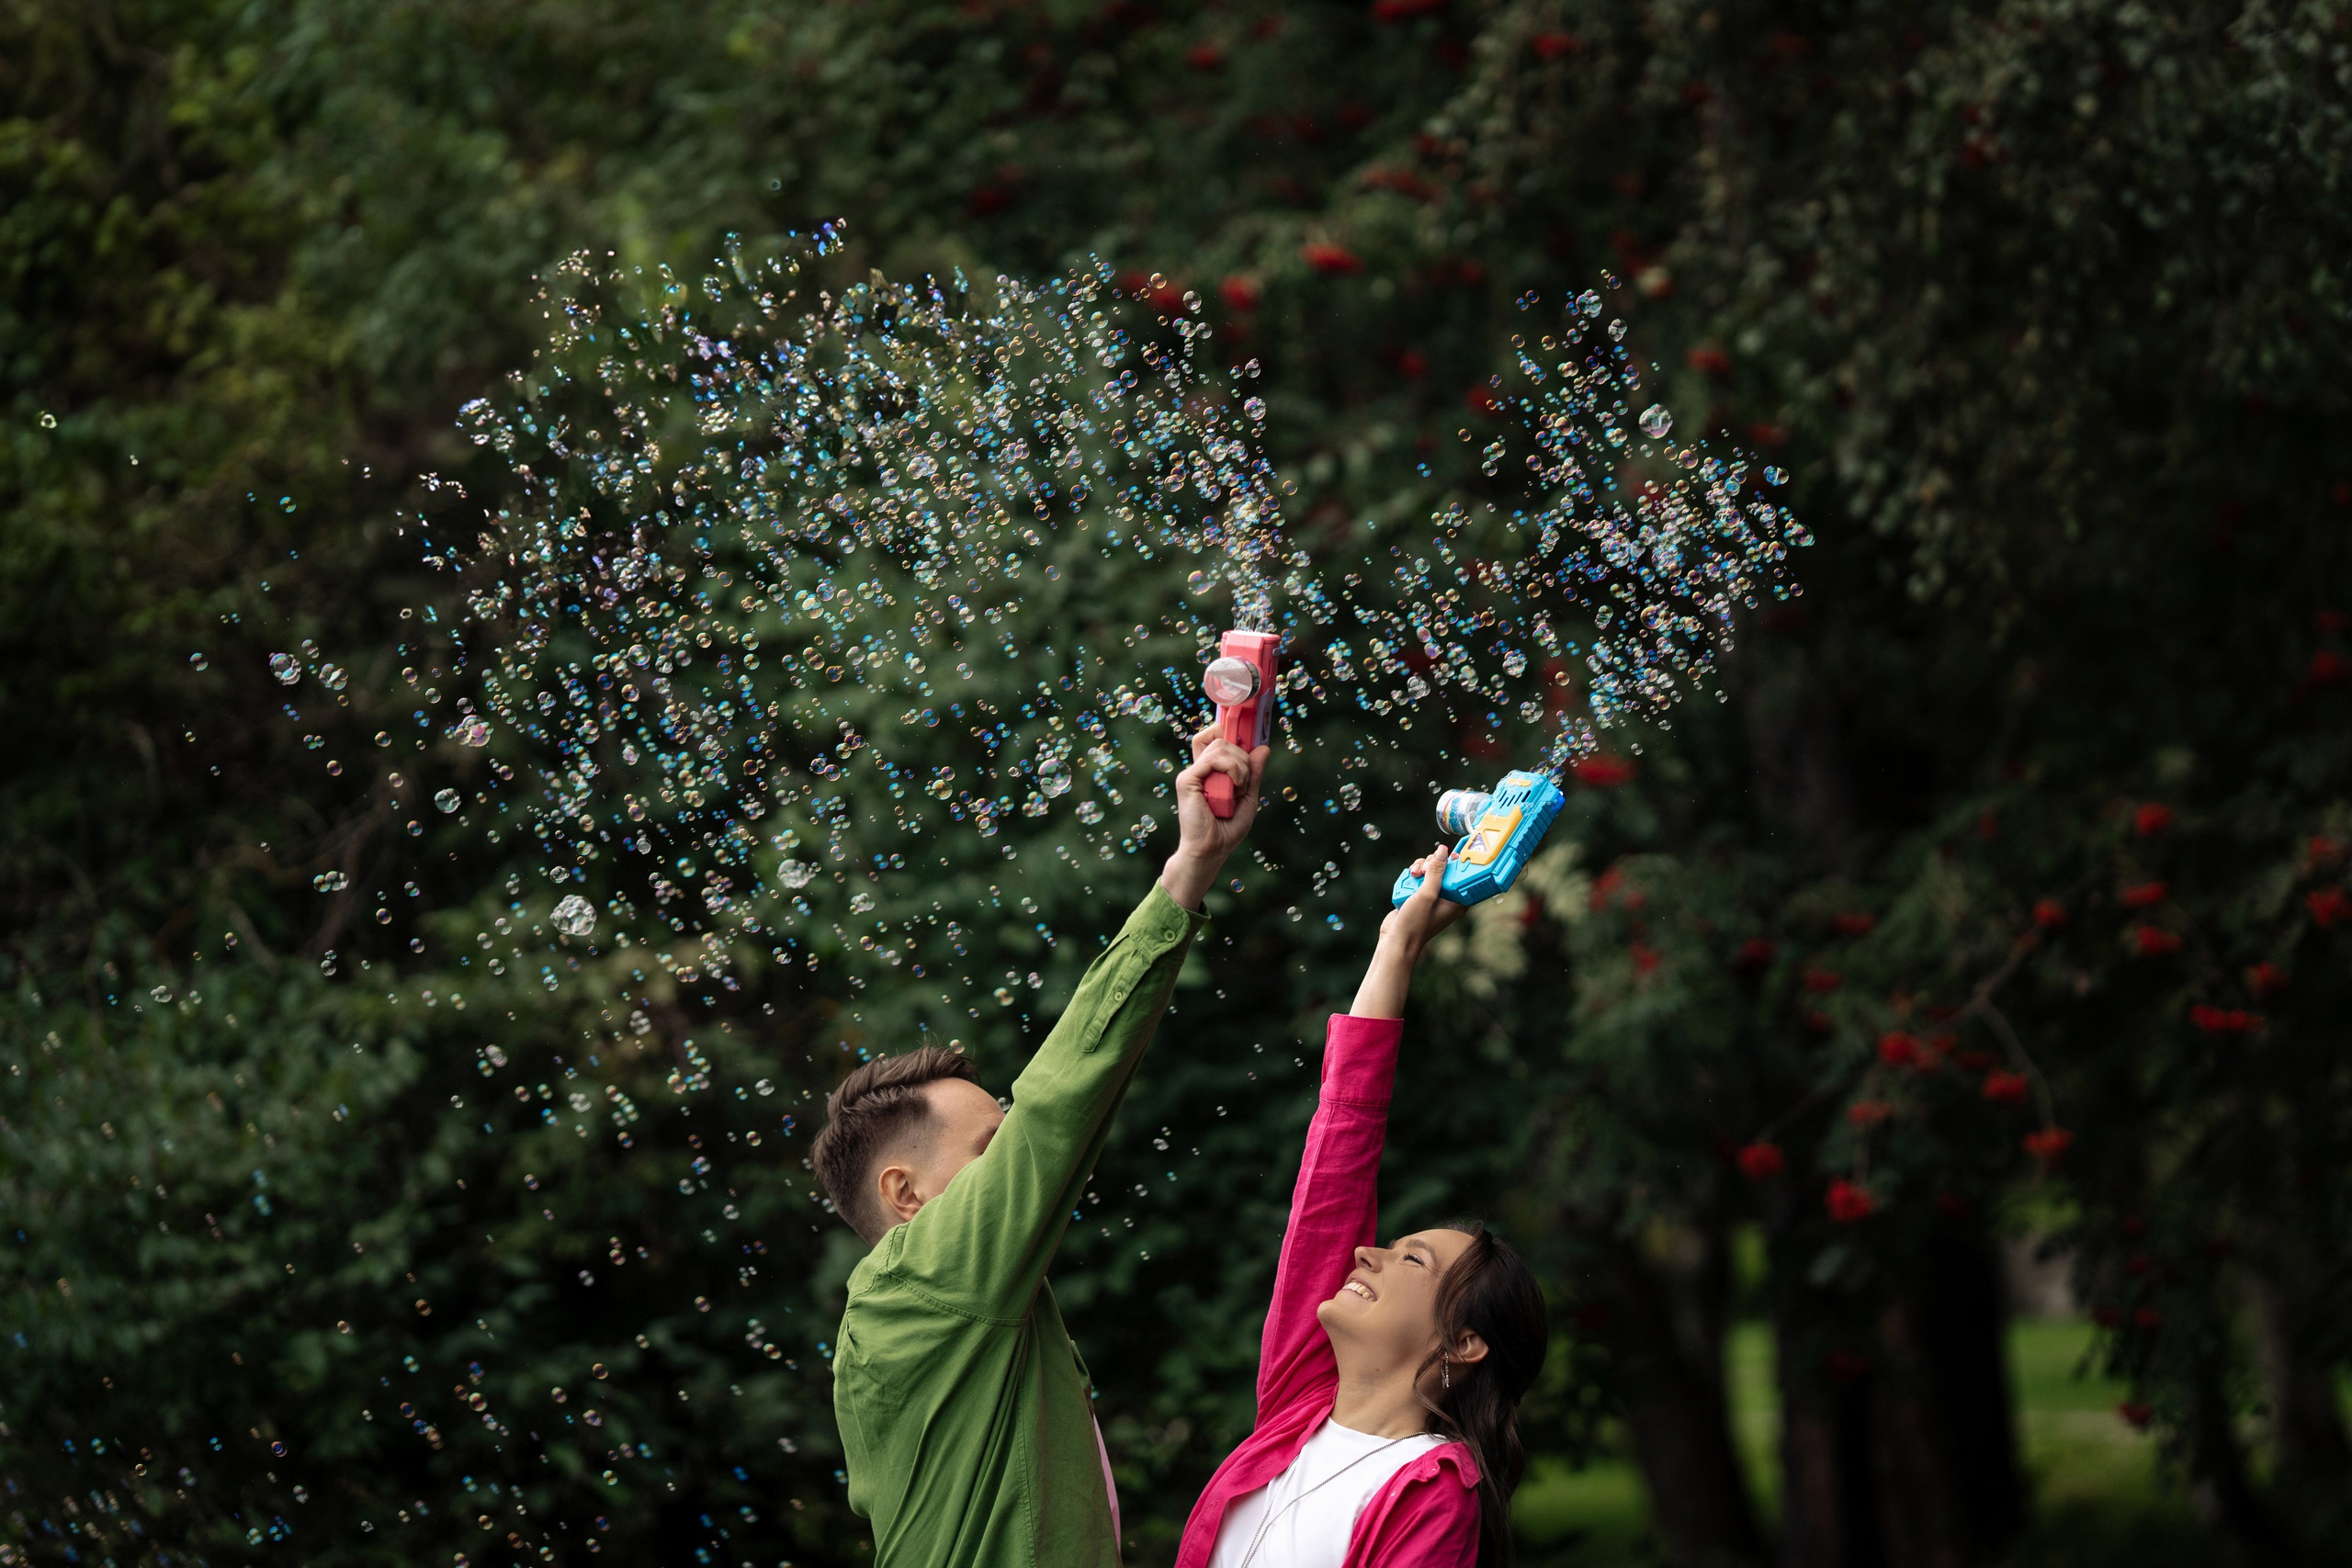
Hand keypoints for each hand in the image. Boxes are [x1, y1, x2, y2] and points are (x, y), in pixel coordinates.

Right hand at [1159, 723, 1271, 908]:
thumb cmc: (1227, 829)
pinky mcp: (1187, 780)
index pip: (1214, 738)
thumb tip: (1264, 747)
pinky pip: (1214, 759)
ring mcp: (1191, 774)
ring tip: (1240, 788)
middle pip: (1220, 739)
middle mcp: (1198, 770)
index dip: (1228, 732)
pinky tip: (1236, 787)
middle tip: (1245, 781)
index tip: (1249, 740)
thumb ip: (1254, 773)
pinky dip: (1233, 769)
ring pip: (1220, 746)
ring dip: (1240, 765)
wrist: (1211, 849)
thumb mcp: (1249, 797)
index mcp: (1208, 772)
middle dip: (1242, 755)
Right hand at [1351, 845, 1465, 1018]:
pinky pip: (1419, 878)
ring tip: (1413, 874)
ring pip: (1430, 870)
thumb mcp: (1427, 894)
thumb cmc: (1416, 923)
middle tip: (1424, 869)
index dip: (1459, 863)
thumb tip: (1443, 851)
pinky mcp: (1419, 896)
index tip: (1452, 854)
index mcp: (1457, 901)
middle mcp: (1447, 898)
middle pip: (1444, 869)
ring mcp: (1432, 896)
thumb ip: (1436, 871)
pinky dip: (1413, 875)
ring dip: (1420, 868)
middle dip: (1433, 864)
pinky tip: (1408, 878)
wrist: (1396, 941)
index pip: (1464, 875)